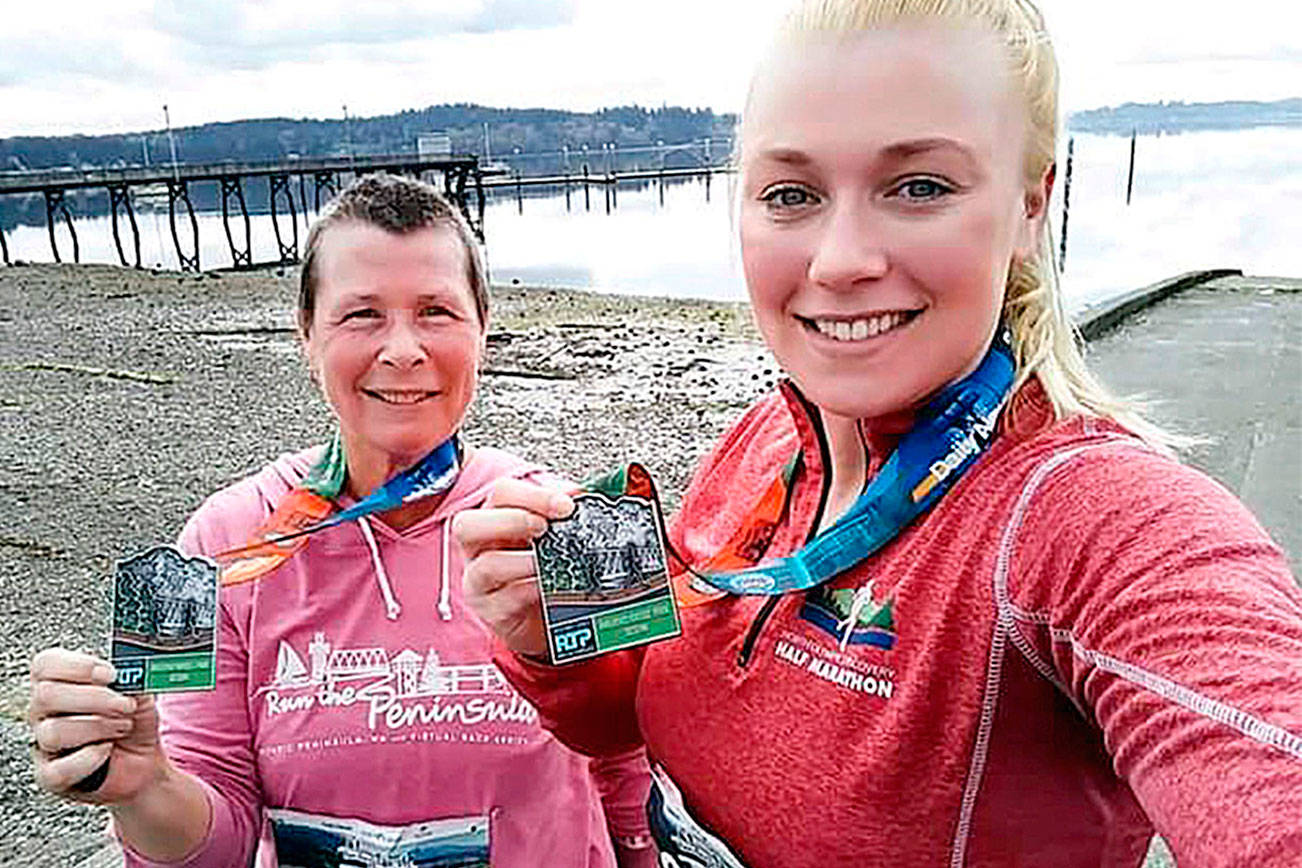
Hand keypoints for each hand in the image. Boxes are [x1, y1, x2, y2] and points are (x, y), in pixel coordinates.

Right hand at [29, 648, 166, 804]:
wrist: (143, 760)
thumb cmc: (132, 720)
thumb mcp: (138, 691)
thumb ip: (131, 676)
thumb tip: (130, 669)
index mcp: (59, 681)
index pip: (45, 664)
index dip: (78, 666)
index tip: (111, 674)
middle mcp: (43, 712)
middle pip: (46, 696)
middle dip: (96, 698)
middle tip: (125, 705)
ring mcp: (43, 744)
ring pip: (53, 732)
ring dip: (98, 727)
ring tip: (122, 727)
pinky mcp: (49, 776)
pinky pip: (58, 770)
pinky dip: (89, 758)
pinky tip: (106, 750)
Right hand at [454, 477, 573, 657]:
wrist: (551, 613)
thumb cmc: (547, 565)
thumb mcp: (555, 532)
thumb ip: (561, 510)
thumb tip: (576, 491)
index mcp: (495, 517)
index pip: (501, 494)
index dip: (533, 495)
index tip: (566, 505)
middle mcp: (479, 547)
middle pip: (467, 525)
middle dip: (510, 521)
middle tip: (544, 527)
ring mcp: (480, 581)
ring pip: (485, 566)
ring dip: (521, 561)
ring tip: (548, 561)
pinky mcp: (492, 612)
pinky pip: (505, 600)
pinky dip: (530, 591)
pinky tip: (549, 587)